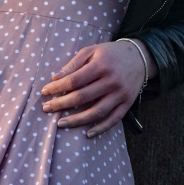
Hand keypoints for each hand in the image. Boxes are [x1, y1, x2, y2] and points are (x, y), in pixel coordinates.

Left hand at [39, 39, 156, 136]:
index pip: (74, 80)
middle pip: (82, 97)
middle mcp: (111, 81)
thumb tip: (56, 77)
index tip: (44, 92)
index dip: (57, 88)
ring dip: (76, 120)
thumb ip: (74, 63)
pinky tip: (87, 133)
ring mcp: (120, 95)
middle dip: (61, 104)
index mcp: (101, 66)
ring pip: (96, 112)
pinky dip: (101, 129)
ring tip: (60, 123)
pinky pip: (113, 120)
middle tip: (46, 108)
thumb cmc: (110, 53)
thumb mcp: (91, 50)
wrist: (139, 57)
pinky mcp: (127, 104)